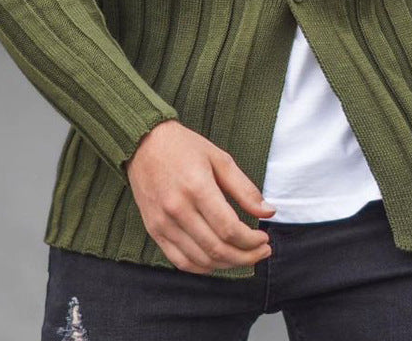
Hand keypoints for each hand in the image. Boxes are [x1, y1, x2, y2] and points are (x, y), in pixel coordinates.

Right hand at [125, 119, 276, 274]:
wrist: (143, 144)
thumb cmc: (184, 147)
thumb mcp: (220, 158)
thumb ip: (244, 188)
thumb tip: (269, 211)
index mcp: (197, 187)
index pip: (229, 229)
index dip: (251, 241)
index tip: (264, 239)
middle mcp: (178, 209)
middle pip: (217, 249)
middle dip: (245, 256)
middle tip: (261, 252)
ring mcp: (163, 223)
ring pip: (200, 260)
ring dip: (227, 264)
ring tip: (244, 256)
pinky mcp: (154, 230)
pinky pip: (180, 262)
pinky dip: (202, 267)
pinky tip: (218, 260)